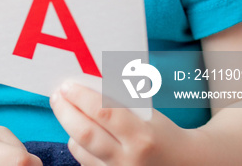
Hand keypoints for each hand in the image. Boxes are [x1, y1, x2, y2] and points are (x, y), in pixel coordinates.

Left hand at [50, 81, 197, 165]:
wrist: (185, 164)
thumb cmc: (163, 132)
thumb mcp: (147, 112)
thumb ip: (119, 101)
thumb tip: (87, 83)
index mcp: (142, 135)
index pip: (104, 112)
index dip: (81, 96)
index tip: (67, 84)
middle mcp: (129, 159)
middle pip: (86, 134)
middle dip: (65, 112)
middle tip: (56, 96)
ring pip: (80, 151)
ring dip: (69, 129)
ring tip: (67, 112)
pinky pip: (86, 164)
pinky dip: (79, 146)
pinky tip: (80, 134)